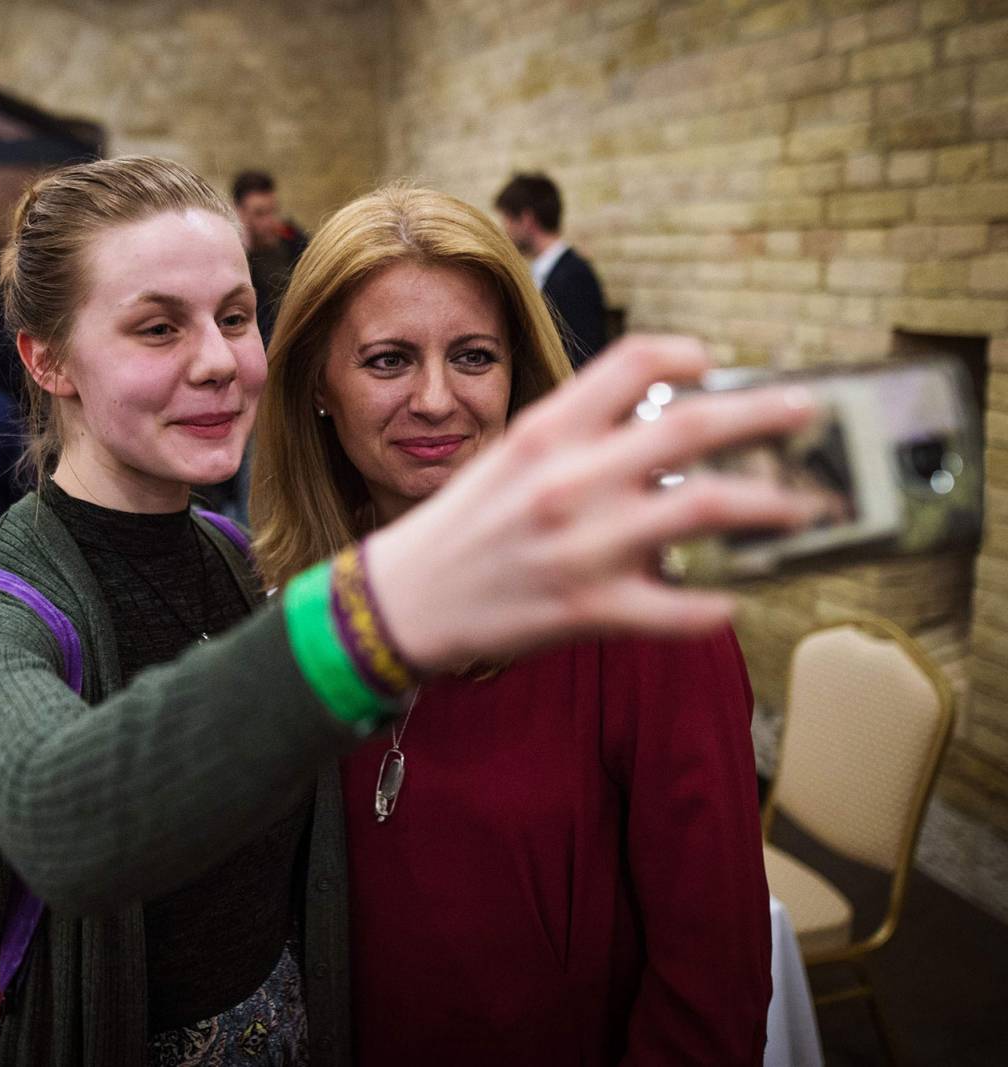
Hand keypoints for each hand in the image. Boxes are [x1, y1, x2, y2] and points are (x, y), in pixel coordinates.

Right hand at [368, 336, 819, 669]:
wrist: (403, 602)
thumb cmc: (460, 528)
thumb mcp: (509, 458)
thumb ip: (577, 436)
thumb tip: (658, 428)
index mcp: (546, 432)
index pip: (631, 362)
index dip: (685, 353)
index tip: (711, 363)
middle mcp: (569, 479)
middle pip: (693, 427)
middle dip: (765, 413)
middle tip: (806, 410)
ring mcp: (584, 545)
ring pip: (705, 507)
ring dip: (771, 504)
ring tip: (805, 506)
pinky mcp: (590, 609)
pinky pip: (679, 608)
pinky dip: (718, 605)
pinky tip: (735, 598)